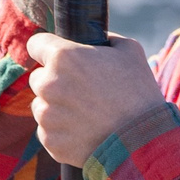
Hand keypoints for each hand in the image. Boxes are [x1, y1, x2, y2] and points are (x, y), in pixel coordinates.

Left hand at [22, 31, 166, 165]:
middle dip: (55, 81)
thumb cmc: (138, 92)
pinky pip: (48, 131)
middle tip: (81, 90)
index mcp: (63, 57)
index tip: (56, 57)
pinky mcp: (50, 140)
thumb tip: (95, 39)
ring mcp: (47, 115)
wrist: (144, 140)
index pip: (35, 44)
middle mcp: (48, 84)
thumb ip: (105, 39)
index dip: (47, 49)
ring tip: (85, 113)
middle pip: (38, 77)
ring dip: (56, 107)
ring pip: (41, 105)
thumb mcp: (129, 51)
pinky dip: (61, 131)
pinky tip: (84, 131)